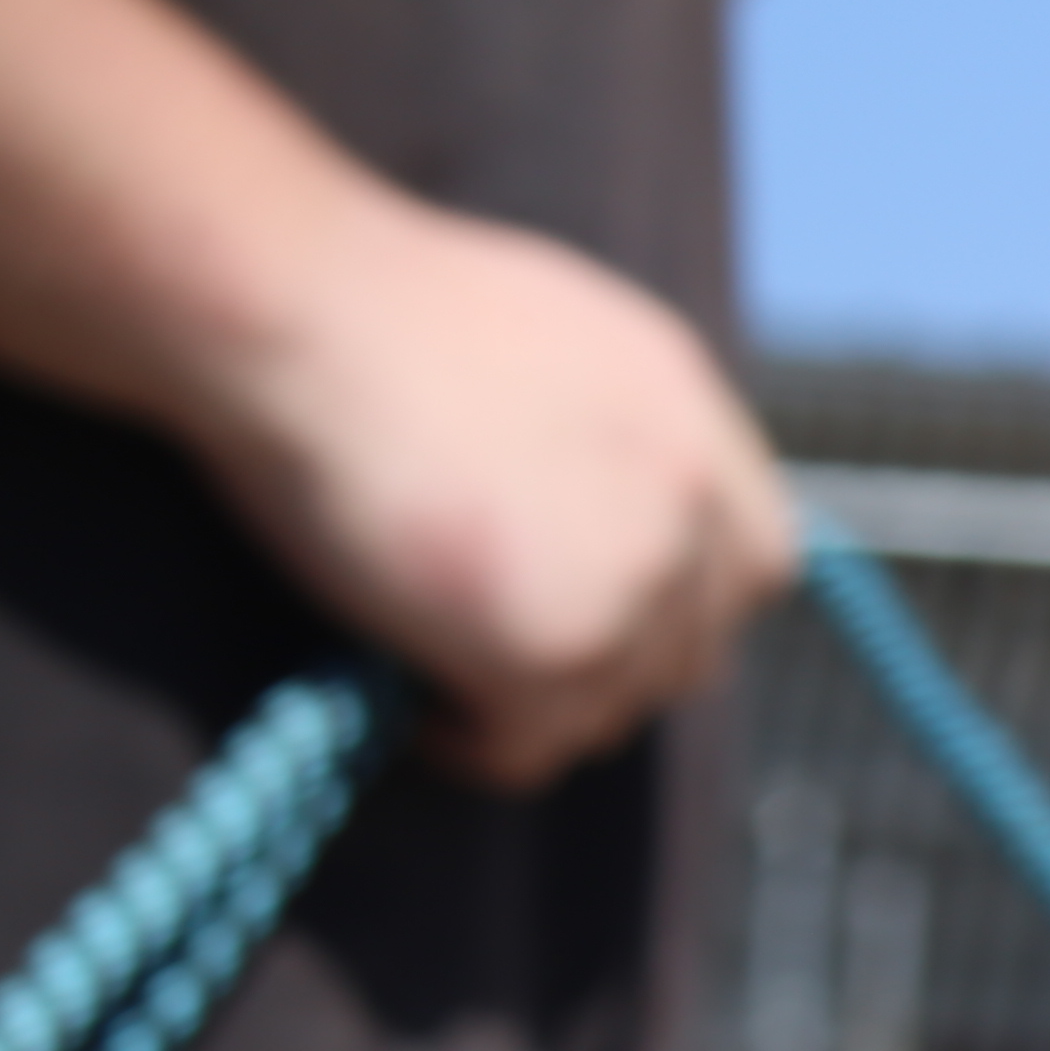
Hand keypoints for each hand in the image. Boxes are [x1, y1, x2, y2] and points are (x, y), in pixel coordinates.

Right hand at [184, 198, 796, 793]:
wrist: (294, 306)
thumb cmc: (364, 304)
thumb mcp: (543, 339)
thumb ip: (606, 437)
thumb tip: (591, 520)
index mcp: (693, 423)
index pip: (755, 565)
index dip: (683, 604)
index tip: (602, 612)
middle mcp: (691, 506)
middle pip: (689, 653)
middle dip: (607, 666)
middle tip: (497, 652)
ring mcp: (635, 583)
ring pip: (612, 708)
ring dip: (532, 706)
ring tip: (441, 672)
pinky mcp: (559, 652)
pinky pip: (531, 747)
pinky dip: (473, 743)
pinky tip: (416, 714)